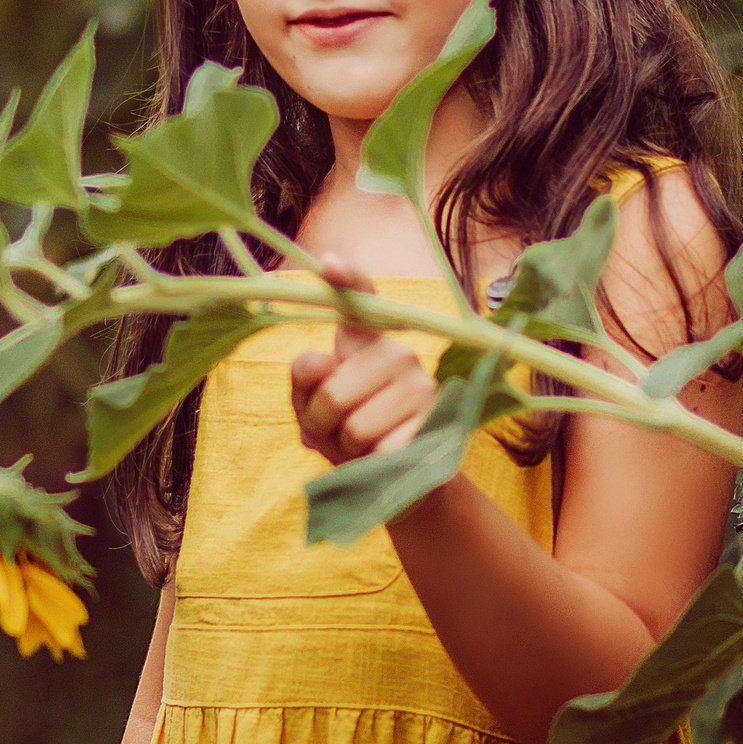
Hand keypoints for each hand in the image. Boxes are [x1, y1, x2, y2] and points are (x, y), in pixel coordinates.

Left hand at [290, 256, 437, 464]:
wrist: (394, 480)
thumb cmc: (345, 433)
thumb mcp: (311, 405)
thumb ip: (306, 378)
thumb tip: (322, 362)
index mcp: (366, 341)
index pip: (360, 299)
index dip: (345, 278)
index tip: (327, 263)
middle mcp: (400, 353)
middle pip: (332, 391)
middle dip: (321, 423)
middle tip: (335, 432)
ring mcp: (423, 387)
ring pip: (355, 426)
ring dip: (346, 449)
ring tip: (361, 447)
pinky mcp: (437, 425)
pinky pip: (382, 450)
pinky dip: (373, 465)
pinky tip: (385, 460)